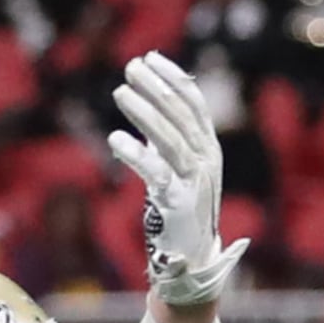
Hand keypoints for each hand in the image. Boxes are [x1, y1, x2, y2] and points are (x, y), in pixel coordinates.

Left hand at [106, 50, 243, 312]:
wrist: (191, 264)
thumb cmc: (178, 216)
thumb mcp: (176, 173)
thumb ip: (166, 145)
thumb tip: (145, 117)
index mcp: (208, 148)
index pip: (194, 102)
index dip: (173, 78)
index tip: (149, 58)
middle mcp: (206, 160)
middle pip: (182, 114)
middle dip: (156, 87)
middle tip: (131, 66)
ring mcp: (194, 181)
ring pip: (170, 138)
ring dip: (144, 112)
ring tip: (119, 92)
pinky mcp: (178, 204)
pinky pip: (156, 173)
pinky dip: (136, 154)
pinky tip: (114, 140)